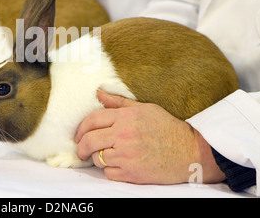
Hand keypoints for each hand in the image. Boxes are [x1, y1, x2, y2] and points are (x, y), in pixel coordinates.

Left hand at [75, 91, 225, 184]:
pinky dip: (110, 171)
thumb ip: (118, 103)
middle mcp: (123, 135)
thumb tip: (98, 94)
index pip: (92, 120)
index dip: (81, 128)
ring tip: (107, 156)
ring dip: (98, 158)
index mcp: (125, 117)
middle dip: (81, 147)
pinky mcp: (131, 173)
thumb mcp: (144, 108)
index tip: (78, 135)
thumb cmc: (166, 128)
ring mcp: (127, 156)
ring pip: (97, 158)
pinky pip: (108, 173)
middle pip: (89, 141)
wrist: (189, 151)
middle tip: (81, 150)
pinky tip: (119, 165)